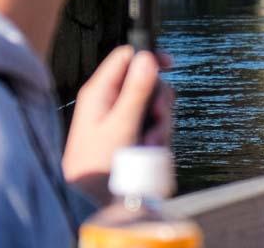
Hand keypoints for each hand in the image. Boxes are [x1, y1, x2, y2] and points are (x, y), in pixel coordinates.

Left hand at [62, 46, 175, 203]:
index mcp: (99, 92)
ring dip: (160, 123)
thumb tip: (147, 57)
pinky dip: (156, 137)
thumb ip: (135, 91)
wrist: (94, 205)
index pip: (126, 57)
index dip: (148, 57)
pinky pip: (152, 126)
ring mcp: (121, 120)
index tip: (169, 65)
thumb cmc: (99, 166)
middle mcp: (109, 102)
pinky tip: (149, 151)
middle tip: (159, 117)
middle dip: (158, 99)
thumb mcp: (121, 126)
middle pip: (145, 81)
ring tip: (150, 143)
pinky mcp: (130, 136)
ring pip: (153, 106)